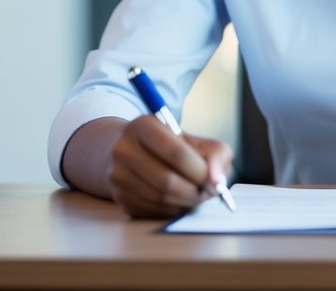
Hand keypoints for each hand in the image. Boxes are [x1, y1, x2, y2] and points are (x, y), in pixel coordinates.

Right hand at [107, 115, 233, 217]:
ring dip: (186, 202)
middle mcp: (123, 149)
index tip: (216, 181)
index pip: (176, 153)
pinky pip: (152, 210)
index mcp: (143, 126)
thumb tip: (218, 181)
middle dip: (195, 191)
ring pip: (160, 199)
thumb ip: (215, 154)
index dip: (201, 171)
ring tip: (197, 195)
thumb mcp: (196, 140)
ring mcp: (117, 175)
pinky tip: (180, 200)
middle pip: (167, 180)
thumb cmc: (173, 146)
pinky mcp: (118, 196)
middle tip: (209, 192)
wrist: (135, 152)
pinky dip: (172, 209)